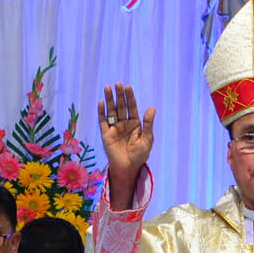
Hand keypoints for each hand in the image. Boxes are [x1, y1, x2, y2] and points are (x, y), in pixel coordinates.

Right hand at [98, 83, 154, 209]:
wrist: (129, 168)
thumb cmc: (140, 154)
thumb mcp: (147, 139)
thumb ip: (148, 124)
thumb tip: (152, 108)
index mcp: (135, 123)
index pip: (131, 107)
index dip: (130, 97)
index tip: (128, 87)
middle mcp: (124, 123)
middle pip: (121, 106)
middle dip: (119, 95)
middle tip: (117, 84)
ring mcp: (114, 128)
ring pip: (111, 111)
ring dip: (109, 100)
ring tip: (107, 88)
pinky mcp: (106, 134)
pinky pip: (103, 121)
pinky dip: (101, 112)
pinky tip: (101, 103)